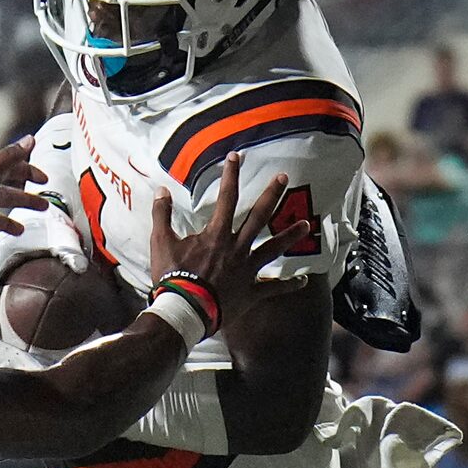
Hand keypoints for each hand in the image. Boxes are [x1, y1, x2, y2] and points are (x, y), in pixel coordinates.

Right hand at [149, 156, 307, 329]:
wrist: (184, 310)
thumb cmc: (172, 277)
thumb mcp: (160, 243)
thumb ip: (162, 215)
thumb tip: (161, 191)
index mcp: (217, 235)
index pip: (226, 198)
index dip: (230, 175)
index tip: (235, 157)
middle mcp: (237, 248)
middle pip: (258, 216)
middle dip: (271, 194)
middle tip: (284, 178)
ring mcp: (247, 270)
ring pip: (273, 249)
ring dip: (290, 235)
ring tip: (306, 225)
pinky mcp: (250, 292)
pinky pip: (273, 288)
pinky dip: (288, 286)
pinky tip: (303, 281)